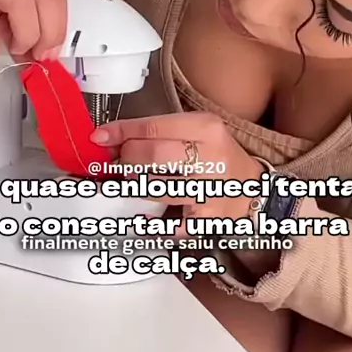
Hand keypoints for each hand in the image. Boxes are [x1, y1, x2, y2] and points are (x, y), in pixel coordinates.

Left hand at [91, 113, 263, 224]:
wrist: (251, 189)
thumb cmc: (217, 155)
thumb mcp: (197, 130)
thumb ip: (159, 131)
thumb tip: (113, 139)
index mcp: (207, 129)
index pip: (155, 127)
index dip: (122, 132)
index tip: (100, 137)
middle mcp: (210, 158)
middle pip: (154, 156)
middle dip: (127, 159)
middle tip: (119, 162)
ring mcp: (209, 191)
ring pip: (156, 189)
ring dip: (135, 186)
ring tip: (134, 182)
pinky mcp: (206, 219)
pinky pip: (168, 225)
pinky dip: (151, 223)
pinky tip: (144, 217)